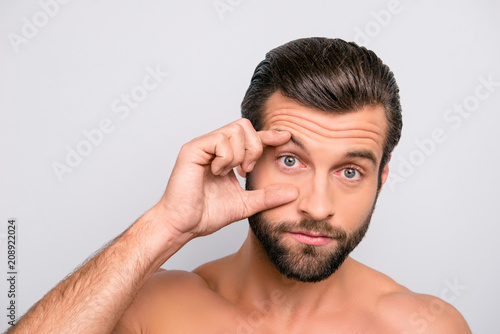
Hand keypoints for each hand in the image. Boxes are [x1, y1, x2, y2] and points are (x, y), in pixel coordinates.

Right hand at [155, 118, 297, 239]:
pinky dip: (226, 158)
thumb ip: (268, 196)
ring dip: (239, 154)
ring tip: (230, 172)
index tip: (286, 138)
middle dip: (254, 147)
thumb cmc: (206, 214)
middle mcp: (213, 146)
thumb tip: (293, 192)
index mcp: (225, 155)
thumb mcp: (246, 204)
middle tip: (247, 170)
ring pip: (235, 131)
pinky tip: (218, 172)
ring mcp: (203, 146)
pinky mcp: (193, 149)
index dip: (268, 135)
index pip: (250, 137)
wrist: (183, 225)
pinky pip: (220, 140)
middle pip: (244, 126)